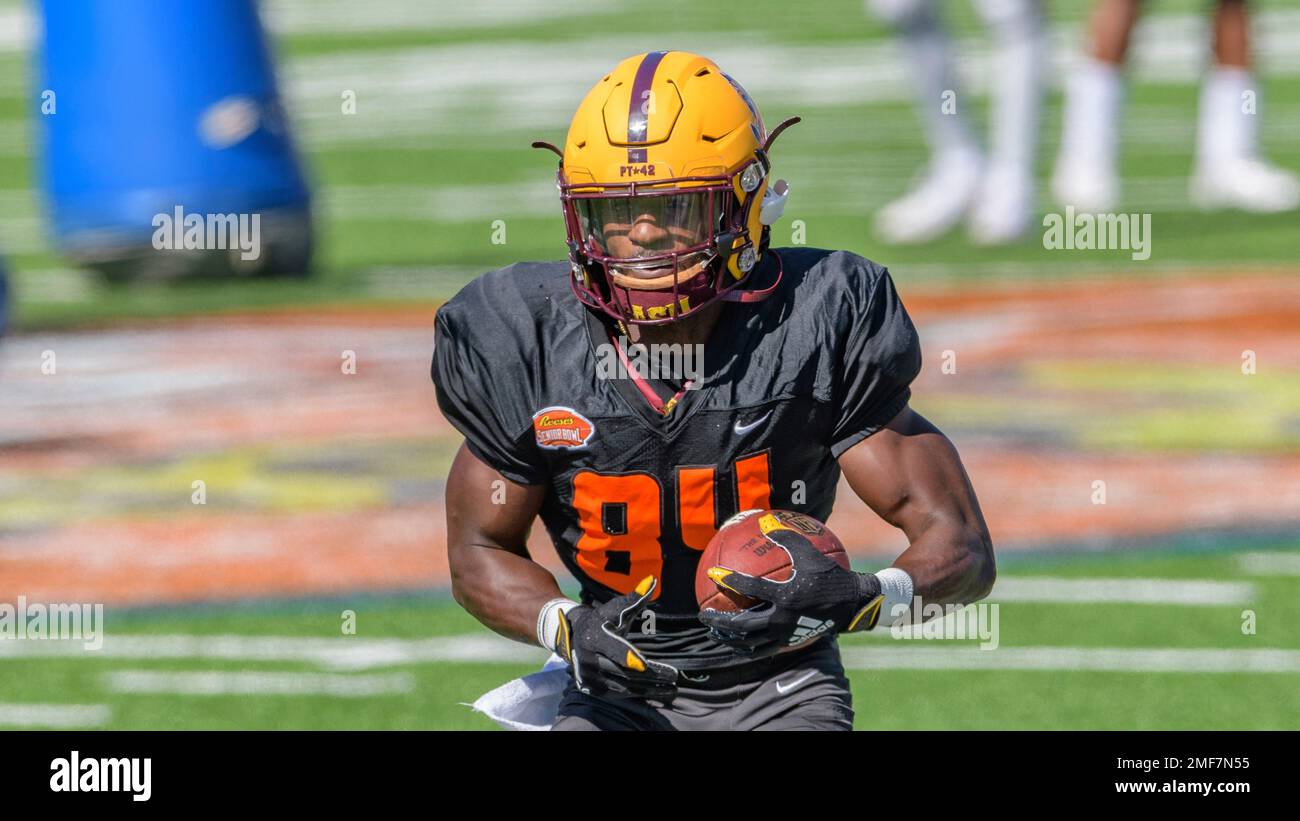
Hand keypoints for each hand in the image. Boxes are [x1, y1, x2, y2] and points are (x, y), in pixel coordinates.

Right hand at [554, 576, 678, 701]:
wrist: (571, 637)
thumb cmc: (601, 620)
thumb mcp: (615, 608)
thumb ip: (635, 598)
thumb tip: (652, 580)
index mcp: (595, 637)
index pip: (615, 650)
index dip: (630, 658)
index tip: (647, 665)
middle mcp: (589, 659)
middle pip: (623, 672)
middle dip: (650, 676)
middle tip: (673, 678)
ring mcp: (589, 676)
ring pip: (623, 687)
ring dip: (648, 689)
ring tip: (671, 688)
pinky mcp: (592, 688)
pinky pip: (618, 695)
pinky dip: (638, 694)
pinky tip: (656, 692)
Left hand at [698, 528, 883, 656]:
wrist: (852, 604)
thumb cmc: (829, 575)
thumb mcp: (809, 553)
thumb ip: (787, 537)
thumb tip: (766, 522)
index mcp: (786, 595)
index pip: (750, 588)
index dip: (729, 580)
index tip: (714, 574)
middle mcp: (783, 619)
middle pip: (743, 625)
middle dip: (720, 621)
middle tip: (705, 615)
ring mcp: (786, 634)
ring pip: (751, 643)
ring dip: (730, 638)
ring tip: (716, 632)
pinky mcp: (790, 643)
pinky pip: (763, 650)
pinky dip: (747, 648)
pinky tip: (737, 642)